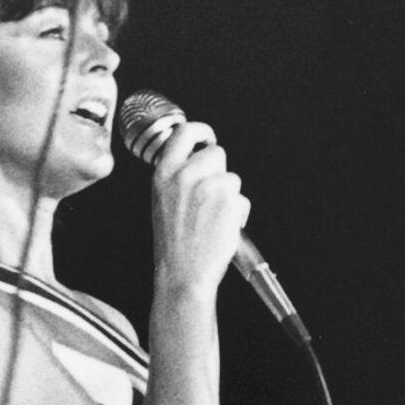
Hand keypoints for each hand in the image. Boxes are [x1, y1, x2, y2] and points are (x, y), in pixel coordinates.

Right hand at [149, 116, 250, 302]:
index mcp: (164, 175)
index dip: (201, 131)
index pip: (184, 133)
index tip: (208, 137)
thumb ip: (177, 178)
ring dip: (229, 196)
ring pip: (232, 178)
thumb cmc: (173, 245)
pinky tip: (221, 228)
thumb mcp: (162, 203)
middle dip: (219, 172)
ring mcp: (209, 187)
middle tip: (211, 196)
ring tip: (213, 219)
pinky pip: (242, 200)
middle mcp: (186, 176)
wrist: (183, 273)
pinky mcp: (229, 201)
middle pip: (216, 153)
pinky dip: (237, 214)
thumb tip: (196, 162)